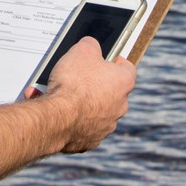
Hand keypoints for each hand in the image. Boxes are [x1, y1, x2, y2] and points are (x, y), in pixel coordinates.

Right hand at [37, 37, 136, 152]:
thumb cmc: (73, 83)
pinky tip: (57, 111)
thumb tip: (91, 46)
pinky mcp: (90, 140)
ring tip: (61, 95)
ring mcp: (106, 126)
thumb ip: (91, 45)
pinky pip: (82, 127)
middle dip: (94, 84)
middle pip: (110, 91)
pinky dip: (72, 120)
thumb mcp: (82, 49)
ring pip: (95, 111)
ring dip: (82, 103)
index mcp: (123, 83)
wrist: (57, 118)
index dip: (115, 61)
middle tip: (77, 77)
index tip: (104, 58)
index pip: (127, 68)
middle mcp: (120, 106)